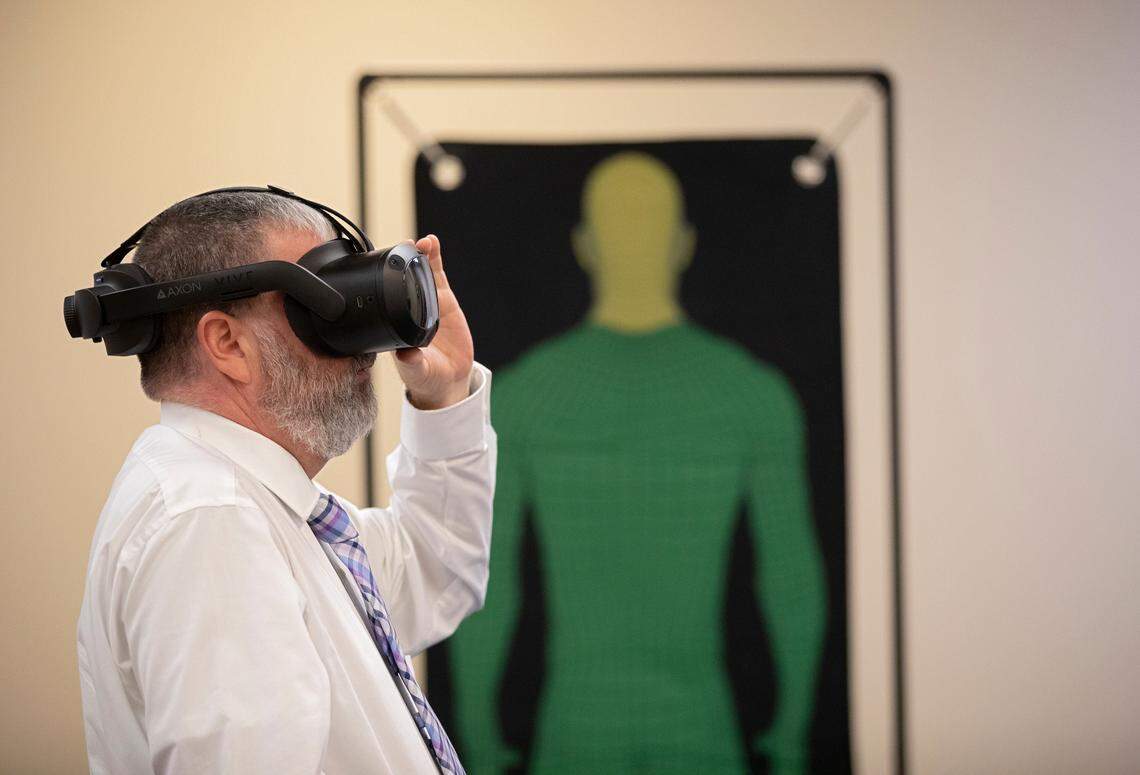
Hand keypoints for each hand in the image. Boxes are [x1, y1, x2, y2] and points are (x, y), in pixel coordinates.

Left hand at [393, 234, 473, 408]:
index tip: (385, 265)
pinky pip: (438, 277)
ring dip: (420, 255)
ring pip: (420, 273)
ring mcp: (426, 302)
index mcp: (396, 324)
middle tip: (405, 245)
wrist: (448, 379)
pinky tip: (432, 244)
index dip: (386, 278)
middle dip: (403, 260)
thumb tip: (406, 355)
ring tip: (423, 242)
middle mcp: (408, 309)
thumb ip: (413, 363)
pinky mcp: (444, 301)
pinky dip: (435, 260)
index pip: (387, 296)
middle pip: (403, 279)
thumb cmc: (426, 376)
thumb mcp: (418, 371)